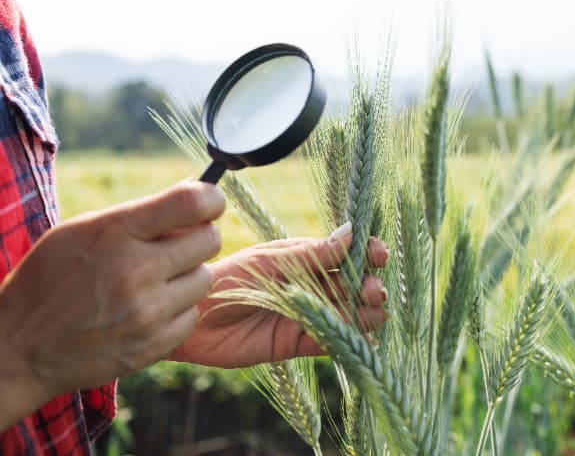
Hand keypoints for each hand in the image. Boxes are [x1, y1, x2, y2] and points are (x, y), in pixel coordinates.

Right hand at [0, 181, 224, 427]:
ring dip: (187, 276)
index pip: (191, 203)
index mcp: (115, 233)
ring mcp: (147, 311)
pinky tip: (148, 309)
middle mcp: (135, 271)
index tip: (209, 203)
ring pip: (205, 278)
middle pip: (209, 240)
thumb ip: (139, 215)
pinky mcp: (154, 344)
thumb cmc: (51, 278)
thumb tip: (195, 199)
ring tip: (155, 280)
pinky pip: (192, 315)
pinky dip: (177, 311)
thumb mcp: (82, 231)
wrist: (19, 348)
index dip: (211, 199)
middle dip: (199, 237)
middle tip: (177, 245)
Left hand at [170, 222, 389, 367]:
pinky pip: (330, 341)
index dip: (367, 253)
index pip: (346, 253)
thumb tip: (351, 234)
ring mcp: (306, 314)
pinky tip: (367, 339)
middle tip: (374, 291)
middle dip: (369, 286)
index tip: (379, 254)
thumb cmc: (229, 278)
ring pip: (346, 313)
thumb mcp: (271, 263)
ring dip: (365, 313)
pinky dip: (350, 340)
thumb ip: (311, 255)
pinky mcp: (297, 342)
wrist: (193, 319)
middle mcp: (310, 285)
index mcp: (305, 258)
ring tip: (375, 313)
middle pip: (352, 284)